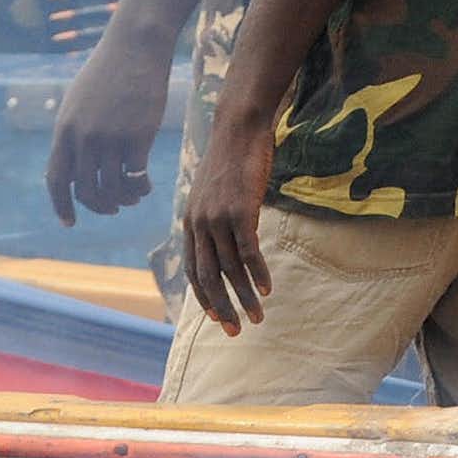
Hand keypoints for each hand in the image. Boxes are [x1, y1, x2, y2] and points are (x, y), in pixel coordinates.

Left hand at [46, 31, 174, 226]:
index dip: (62, 206)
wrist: (136, 43)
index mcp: (64, 130)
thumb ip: (72, 133)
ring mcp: (111, 137)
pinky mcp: (138, 135)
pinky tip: (146, 187)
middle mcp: (83, 137)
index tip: (70, 222)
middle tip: (111, 208)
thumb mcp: (78, 100)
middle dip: (98, 206)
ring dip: (122, 200)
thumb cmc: (109, 69)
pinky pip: (136, 176)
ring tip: (132, 198)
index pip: (56, 180)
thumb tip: (72, 168)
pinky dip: (140, 188)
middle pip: (85, 190)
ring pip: (112, 188)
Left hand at [182, 110, 276, 333]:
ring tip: (258, 317)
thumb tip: (223, 237)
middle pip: (208, 277)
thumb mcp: (212, 190)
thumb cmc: (231, 156)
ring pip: (229, 269)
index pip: (192, 270)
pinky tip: (268, 288)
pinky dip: (257, 273)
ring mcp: (218, 217)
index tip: (218, 318)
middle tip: (236, 330)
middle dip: (222, 307)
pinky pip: (248, 251)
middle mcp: (199, 224)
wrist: (239, 126)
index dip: (204, 297)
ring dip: (244, 297)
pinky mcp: (240, 210)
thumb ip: (212, 215)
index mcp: (190, 222)